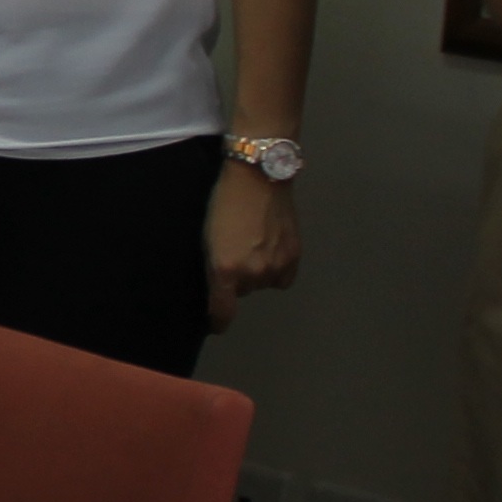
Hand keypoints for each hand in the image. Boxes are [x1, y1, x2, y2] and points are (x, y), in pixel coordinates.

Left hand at [202, 161, 297, 331]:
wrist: (258, 177)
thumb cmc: (223, 203)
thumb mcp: (207, 238)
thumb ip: (214, 268)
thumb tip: (218, 289)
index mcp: (225, 270)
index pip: (223, 312)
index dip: (217, 321)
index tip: (215, 324)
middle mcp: (253, 274)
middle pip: (242, 292)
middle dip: (237, 278)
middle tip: (234, 251)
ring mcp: (276, 265)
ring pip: (262, 283)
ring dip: (257, 271)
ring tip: (253, 243)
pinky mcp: (294, 256)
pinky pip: (282, 279)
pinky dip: (276, 270)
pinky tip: (271, 251)